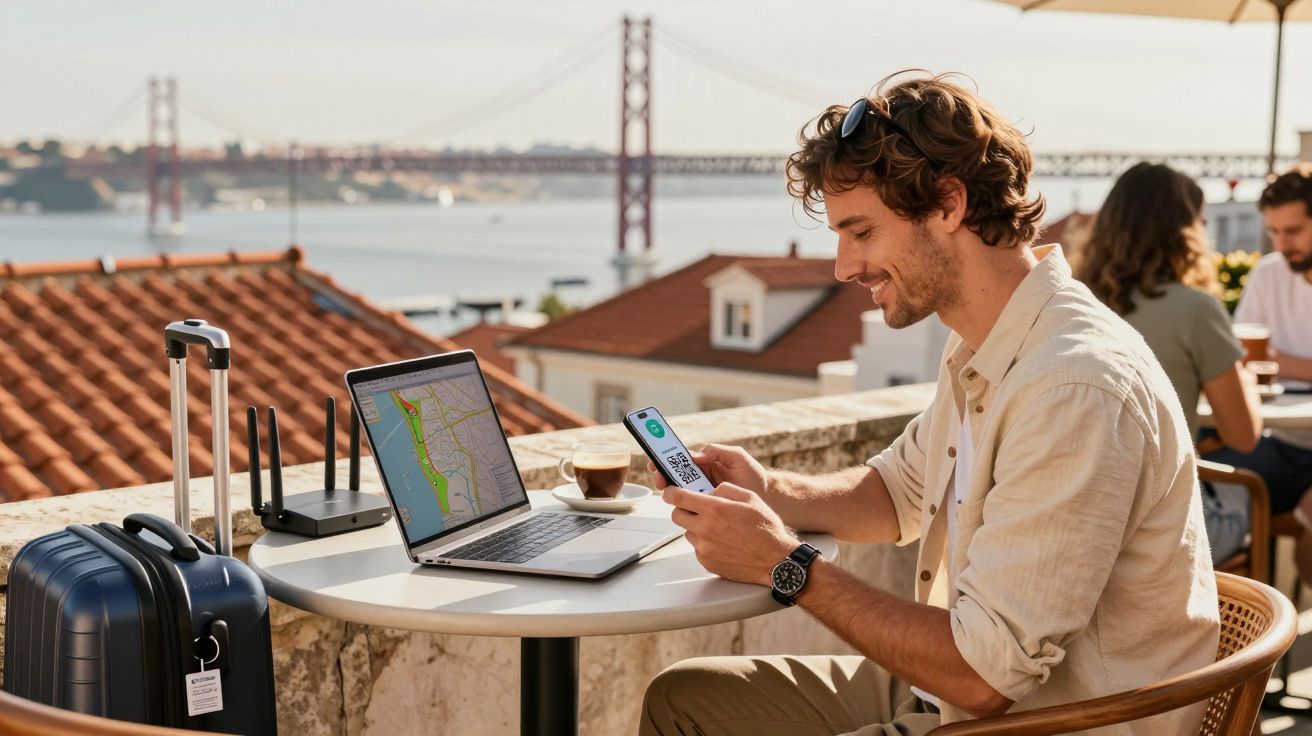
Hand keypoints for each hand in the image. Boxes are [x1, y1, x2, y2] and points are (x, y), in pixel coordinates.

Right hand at [647, 444, 769, 494]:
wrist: (767, 497)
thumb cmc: (752, 474)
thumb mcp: (737, 456)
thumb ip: (718, 451)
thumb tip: (697, 455)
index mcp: (704, 462)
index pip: (680, 459)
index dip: (665, 459)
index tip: (656, 460)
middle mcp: (699, 477)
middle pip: (674, 476)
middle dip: (663, 476)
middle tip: (660, 479)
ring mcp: (702, 493)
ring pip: (680, 492)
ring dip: (671, 491)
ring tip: (669, 491)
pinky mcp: (707, 507)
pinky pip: (691, 506)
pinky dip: (684, 506)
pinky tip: (682, 505)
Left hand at [662, 482, 797, 585]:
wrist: (775, 560)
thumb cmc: (766, 529)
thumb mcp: (749, 497)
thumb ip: (725, 489)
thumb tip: (708, 491)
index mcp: (714, 509)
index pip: (678, 498)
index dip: (670, 492)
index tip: (669, 492)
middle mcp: (705, 529)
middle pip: (677, 516)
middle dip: (683, 509)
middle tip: (697, 509)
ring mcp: (704, 548)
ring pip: (688, 532)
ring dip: (697, 527)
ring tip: (720, 529)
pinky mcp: (706, 562)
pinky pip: (697, 548)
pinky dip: (706, 543)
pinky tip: (724, 542)